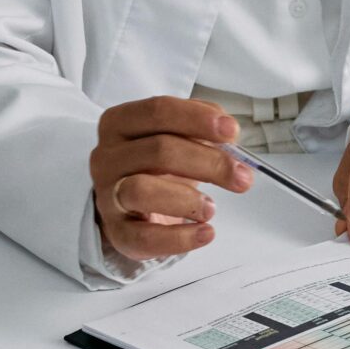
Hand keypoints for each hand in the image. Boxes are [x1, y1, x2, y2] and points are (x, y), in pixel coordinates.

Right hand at [90, 96, 252, 262]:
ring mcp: (107, 195)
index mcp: (120, 123)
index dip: (197, 119)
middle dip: (208, 162)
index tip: (232, 131)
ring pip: (142, 190)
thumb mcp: (175, 136)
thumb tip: (228, 133)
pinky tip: (205, 233)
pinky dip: (180, 238)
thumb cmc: (156, 165)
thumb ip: (199, 128)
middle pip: (158, 150)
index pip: (157, 111)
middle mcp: (107, 156)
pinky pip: (144, 237)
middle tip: (242, 177)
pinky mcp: (116, 231)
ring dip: (187, 199)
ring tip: (212, 208)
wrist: (129, 203)